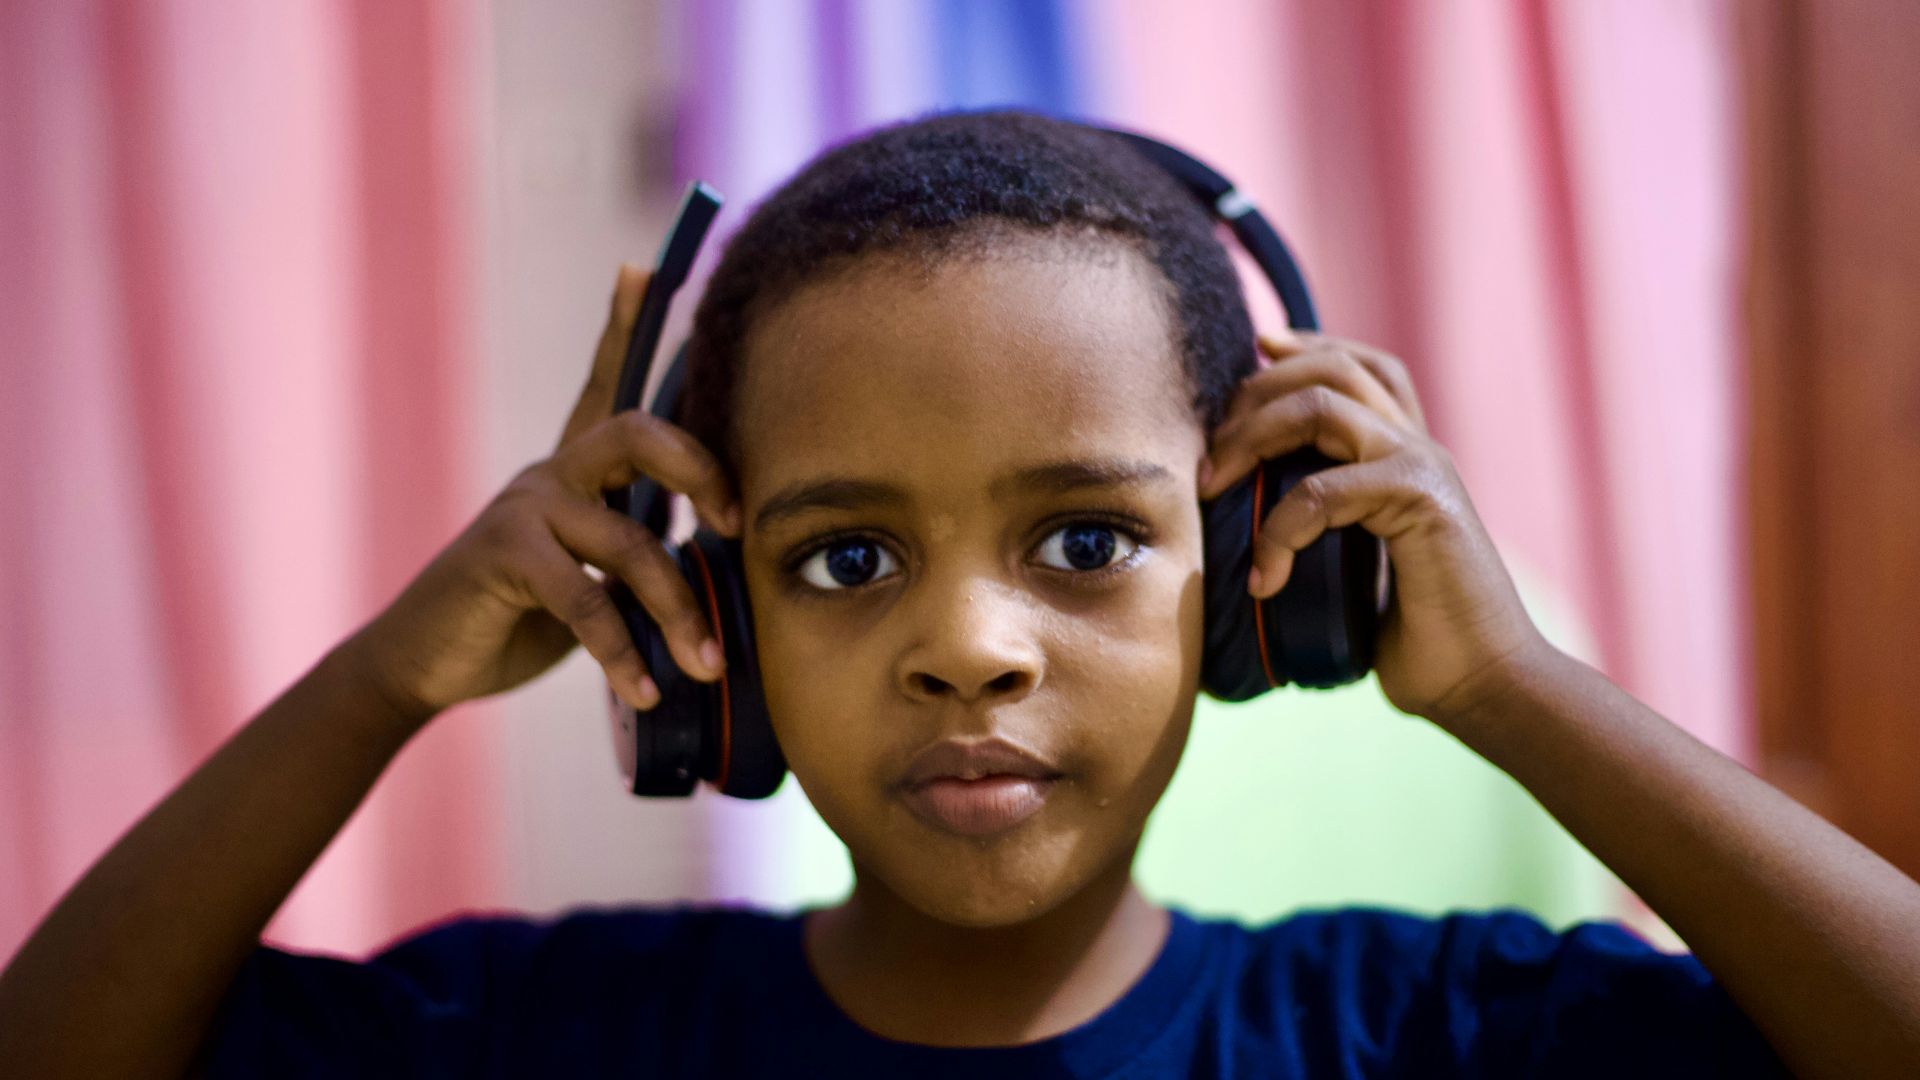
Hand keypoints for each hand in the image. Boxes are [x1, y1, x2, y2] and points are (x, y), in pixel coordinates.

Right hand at [342, 264, 742, 727]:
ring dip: (677, 607)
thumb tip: (716, 562)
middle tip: (735, 521)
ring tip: (706, 663)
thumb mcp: (594, 577)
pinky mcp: (503, 556)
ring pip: (629, 536)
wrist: (429, 664)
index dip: (625, 323)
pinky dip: (623, 649)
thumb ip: (640, 553)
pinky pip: (586, 596)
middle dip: (699, 467)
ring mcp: (526, 509)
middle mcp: (553, 473)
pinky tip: (644, 687)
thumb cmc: (523, 620)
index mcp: (578, 471)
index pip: (608, 383)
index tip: (647, 266)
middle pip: (636, 430)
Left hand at [1197, 332, 1547, 720]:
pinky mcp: (1423, 501)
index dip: (1302, 351)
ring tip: (1214, 488)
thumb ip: (1321, 537)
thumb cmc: (1419, 642)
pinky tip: (1264, 579)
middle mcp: (1416, 447)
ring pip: (1323, 404)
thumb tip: (1246, 552)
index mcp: (1406, 454)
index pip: (1358, 366)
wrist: (1484, 683)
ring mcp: (1422, 466)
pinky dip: (1278, 530)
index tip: (1250, 362)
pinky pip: (1323, 490)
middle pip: (1332, 367)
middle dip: (1256, 394)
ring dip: (1253, 436)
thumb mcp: (1353, 574)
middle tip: (1210, 455)